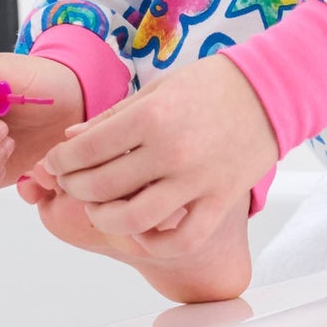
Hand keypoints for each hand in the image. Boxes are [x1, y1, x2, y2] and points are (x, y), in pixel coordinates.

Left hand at [36, 54, 277, 258]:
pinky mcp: (219, 200)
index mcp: (153, 116)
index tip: (55, 161)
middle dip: (75, 186)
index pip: (87, 149)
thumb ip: (114, 117)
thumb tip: (72, 140)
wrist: (271, 90)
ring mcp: (197, 180)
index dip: (61, 159)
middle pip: (102, 186)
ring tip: (100, 207)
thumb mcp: (158, 89)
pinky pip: (181, 238)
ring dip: (105, 218)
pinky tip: (142, 229)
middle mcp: (171, 151)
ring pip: (133, 220)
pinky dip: (154, 242)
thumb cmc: (214, 84)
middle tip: (71, 182)